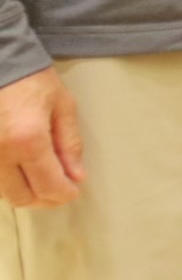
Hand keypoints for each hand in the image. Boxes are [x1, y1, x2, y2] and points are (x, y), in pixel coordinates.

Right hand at [0, 67, 82, 207]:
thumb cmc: (32, 80)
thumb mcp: (62, 106)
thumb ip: (70, 144)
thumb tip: (76, 176)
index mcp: (27, 140)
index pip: (48, 185)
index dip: (64, 194)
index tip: (74, 190)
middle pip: (22, 197)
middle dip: (45, 199)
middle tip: (60, 189)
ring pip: (3, 193)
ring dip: (25, 193)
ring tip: (43, 180)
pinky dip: (9, 182)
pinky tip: (23, 172)